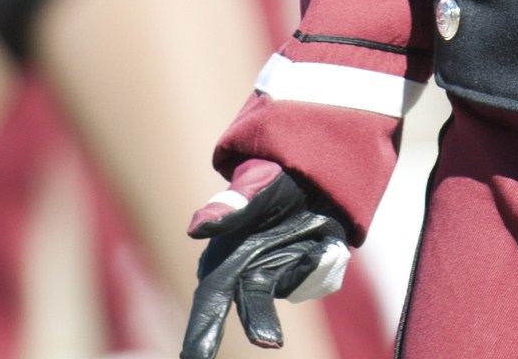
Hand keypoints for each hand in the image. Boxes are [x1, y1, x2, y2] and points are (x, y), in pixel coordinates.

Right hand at [182, 159, 349, 358]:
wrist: (310, 175)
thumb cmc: (272, 180)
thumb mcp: (256, 188)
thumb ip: (230, 208)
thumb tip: (195, 229)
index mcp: (225, 258)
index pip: (209, 300)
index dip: (201, 331)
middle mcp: (248, 274)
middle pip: (252, 308)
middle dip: (260, 324)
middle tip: (272, 341)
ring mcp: (278, 275)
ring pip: (291, 286)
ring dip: (305, 269)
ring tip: (318, 243)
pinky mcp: (303, 272)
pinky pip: (316, 273)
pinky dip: (323, 254)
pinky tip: (322, 234)